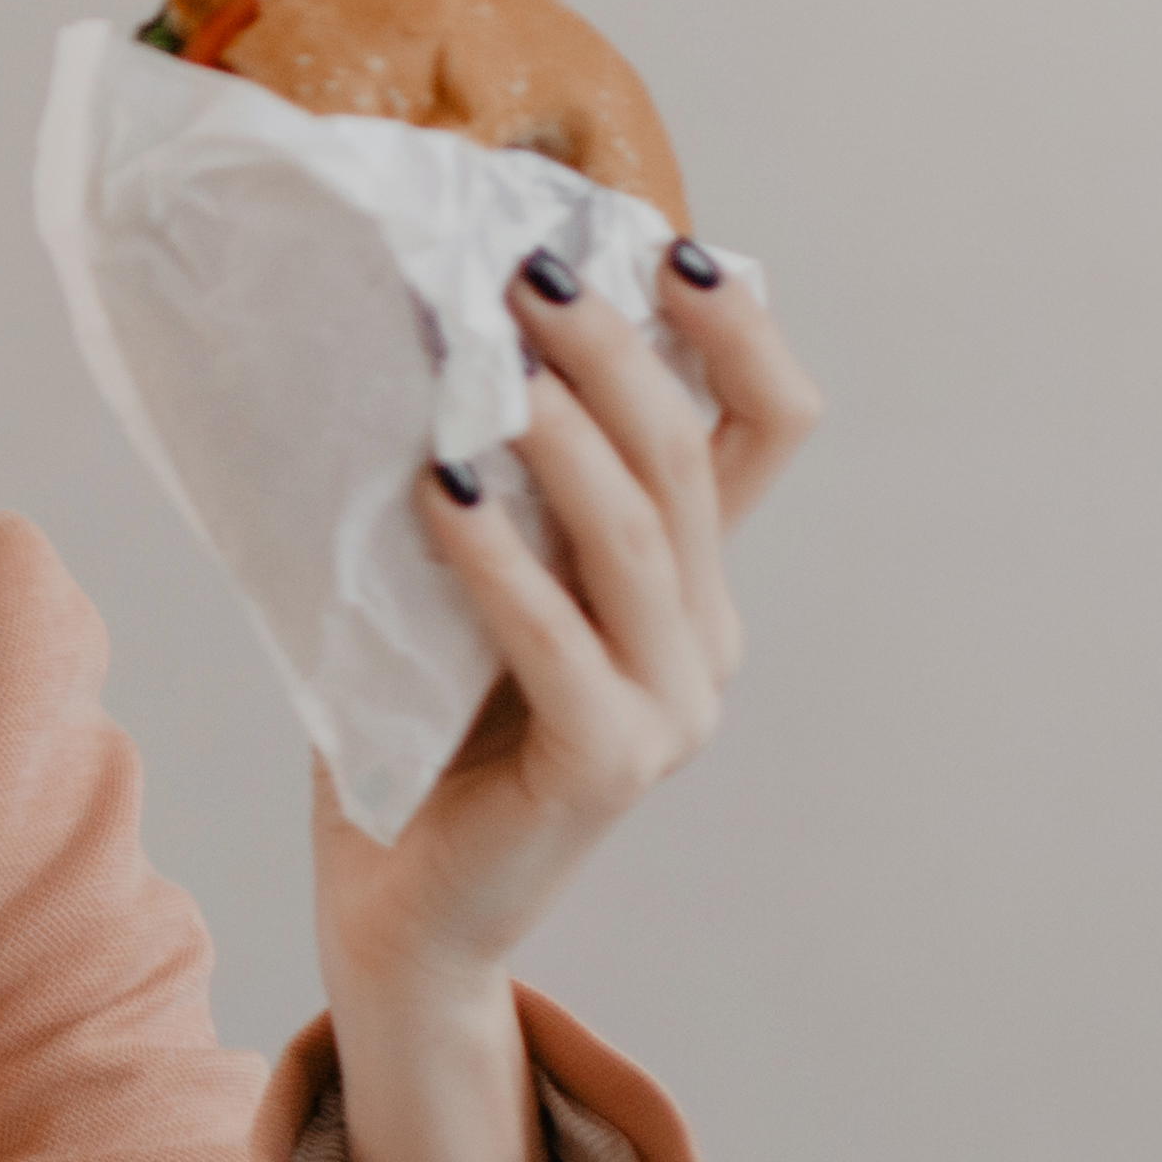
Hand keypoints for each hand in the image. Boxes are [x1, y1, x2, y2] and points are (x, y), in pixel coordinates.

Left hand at [313, 245, 826, 1161]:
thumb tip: (421, 327)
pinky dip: (498, 560)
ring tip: (485, 361)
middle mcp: (702, 637)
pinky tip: (439, 494)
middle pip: (693, 456)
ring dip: (564, 434)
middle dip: (615, 351)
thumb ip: (479, 484)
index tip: (664, 245)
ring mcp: (670, 708)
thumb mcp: (455, 585)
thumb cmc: (414, 739)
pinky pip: (558, 639)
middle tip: (525, 276)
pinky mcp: (608, 767)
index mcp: (686, 582)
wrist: (398, 916)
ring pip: (639, 533)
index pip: (764, 426)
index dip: (737, 329)